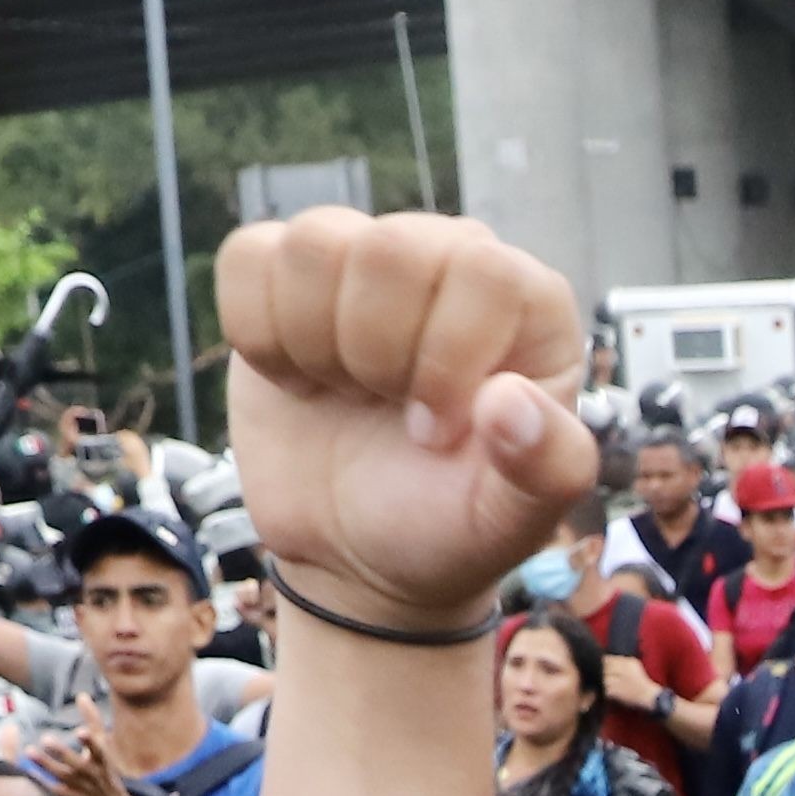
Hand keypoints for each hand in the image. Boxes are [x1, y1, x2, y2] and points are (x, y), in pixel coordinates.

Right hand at [211, 207, 605, 638]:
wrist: (357, 550)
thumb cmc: (447, 522)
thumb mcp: (514, 518)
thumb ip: (547, 466)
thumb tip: (508, 401)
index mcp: (524, 303)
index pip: (480, 270)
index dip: (444, 358)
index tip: (435, 433)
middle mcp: (448, 258)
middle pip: (388, 250)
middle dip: (374, 356)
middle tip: (385, 410)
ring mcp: (363, 258)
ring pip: (314, 245)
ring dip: (313, 344)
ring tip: (344, 392)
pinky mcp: (284, 275)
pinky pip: (247, 257)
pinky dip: (257, 334)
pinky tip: (296, 378)